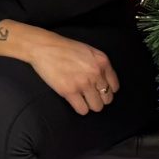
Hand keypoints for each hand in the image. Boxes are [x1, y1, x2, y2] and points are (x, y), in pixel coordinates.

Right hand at [0, 20, 118, 115]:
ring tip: (82, 99)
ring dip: (90, 105)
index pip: (114, 86)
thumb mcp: (89, 51)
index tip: (99, 91)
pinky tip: (75, 101)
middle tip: (90, 95)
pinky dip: (80, 108)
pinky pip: (83, 110)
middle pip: (107, 99)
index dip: (107, 91)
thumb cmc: (65, 48)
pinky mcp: (69, 91)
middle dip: (99, 99)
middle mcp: (96, 73)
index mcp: (102, 62)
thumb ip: (99, 65)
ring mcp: (83, 83)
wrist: (44, 47)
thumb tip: (105, 82)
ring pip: (97, 107)